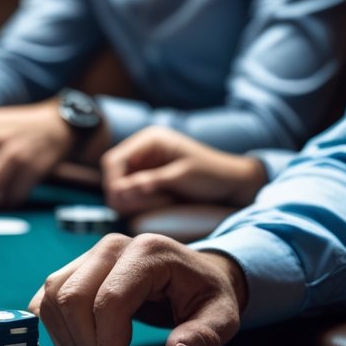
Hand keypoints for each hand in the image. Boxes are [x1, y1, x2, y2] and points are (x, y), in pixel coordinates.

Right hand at [28, 233, 247, 345]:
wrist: (195, 274)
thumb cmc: (206, 296)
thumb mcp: (223, 318)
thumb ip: (203, 338)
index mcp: (147, 252)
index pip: (110, 300)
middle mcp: (110, 247)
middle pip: (72, 299)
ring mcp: (87, 256)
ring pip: (53, 301)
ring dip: (71, 344)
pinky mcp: (73, 270)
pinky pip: (45, 301)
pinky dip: (56, 333)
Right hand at [101, 126, 267, 215]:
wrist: (233, 185)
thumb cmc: (212, 174)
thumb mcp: (182, 176)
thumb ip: (150, 182)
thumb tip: (121, 191)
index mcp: (149, 141)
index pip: (113, 161)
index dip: (114, 182)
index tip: (127, 199)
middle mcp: (142, 152)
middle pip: (112, 176)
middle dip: (126, 194)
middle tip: (155, 203)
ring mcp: (143, 169)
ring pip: (119, 190)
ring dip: (134, 201)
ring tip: (163, 202)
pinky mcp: (147, 184)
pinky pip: (131, 198)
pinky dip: (140, 205)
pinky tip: (162, 204)